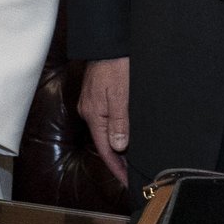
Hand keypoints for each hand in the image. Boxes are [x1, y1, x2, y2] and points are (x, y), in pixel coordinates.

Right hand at [77, 56, 129, 184]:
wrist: (106, 42)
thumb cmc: (115, 65)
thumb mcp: (121, 95)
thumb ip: (119, 121)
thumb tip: (118, 146)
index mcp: (94, 115)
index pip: (106, 150)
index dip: (117, 168)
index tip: (128, 181)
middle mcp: (89, 112)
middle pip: (104, 143)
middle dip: (118, 160)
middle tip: (134, 174)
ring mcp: (91, 104)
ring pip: (105, 132)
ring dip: (118, 147)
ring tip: (132, 159)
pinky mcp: (96, 97)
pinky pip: (106, 121)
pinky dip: (116, 132)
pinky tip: (125, 134)